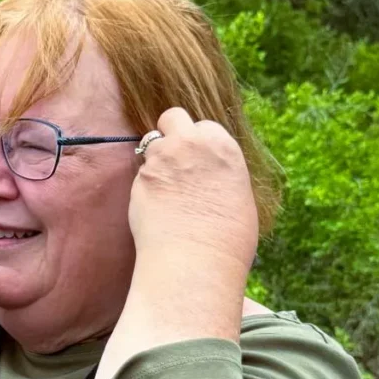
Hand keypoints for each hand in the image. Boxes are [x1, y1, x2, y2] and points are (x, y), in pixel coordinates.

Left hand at [129, 108, 258, 276]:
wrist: (195, 261)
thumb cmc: (227, 240)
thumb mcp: (239, 197)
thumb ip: (222, 173)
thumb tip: (213, 174)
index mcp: (222, 147)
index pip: (204, 126)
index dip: (198, 142)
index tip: (198, 161)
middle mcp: (189, 145)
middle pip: (172, 117)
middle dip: (170, 132)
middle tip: (173, 158)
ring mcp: (160, 160)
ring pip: (150, 144)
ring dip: (155, 159)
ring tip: (164, 187)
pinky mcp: (139, 180)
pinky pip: (140, 173)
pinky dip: (145, 185)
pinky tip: (155, 206)